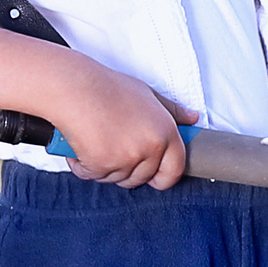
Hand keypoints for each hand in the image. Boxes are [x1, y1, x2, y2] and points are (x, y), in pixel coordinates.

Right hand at [58, 66, 187, 187]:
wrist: (75, 88)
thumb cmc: (108, 88)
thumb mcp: (147, 95)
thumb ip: (172, 111)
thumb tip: (192, 119)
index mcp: (166, 132)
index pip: (174, 171)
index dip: (162, 177)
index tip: (153, 177)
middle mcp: (150, 148)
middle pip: (142, 178)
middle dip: (126, 170)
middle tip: (113, 146)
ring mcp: (127, 159)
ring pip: (116, 179)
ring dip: (103, 166)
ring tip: (96, 139)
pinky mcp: (102, 166)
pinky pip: (92, 175)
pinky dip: (83, 165)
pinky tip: (81, 144)